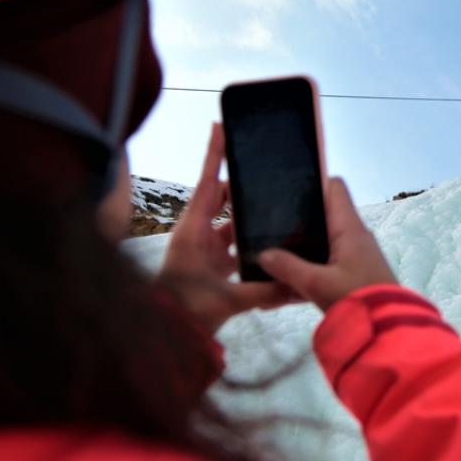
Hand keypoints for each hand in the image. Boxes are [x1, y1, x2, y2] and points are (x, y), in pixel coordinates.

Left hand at [157, 123, 292, 332]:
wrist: (164, 334)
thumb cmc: (183, 310)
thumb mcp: (225, 299)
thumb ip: (263, 291)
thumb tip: (297, 285)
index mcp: (193, 231)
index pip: (206, 183)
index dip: (214, 154)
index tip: (220, 126)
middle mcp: (197, 235)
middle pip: (222, 199)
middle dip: (243, 187)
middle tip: (266, 175)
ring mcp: (204, 250)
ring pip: (231, 222)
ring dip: (249, 217)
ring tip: (275, 208)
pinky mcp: (211, 266)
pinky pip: (234, 245)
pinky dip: (249, 242)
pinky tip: (270, 245)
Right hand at [259, 177, 396, 310]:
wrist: (387, 331)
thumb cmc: (357, 298)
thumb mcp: (316, 284)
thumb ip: (288, 268)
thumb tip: (263, 255)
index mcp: (349, 228)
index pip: (334, 188)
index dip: (313, 182)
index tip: (286, 188)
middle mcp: (354, 237)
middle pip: (323, 215)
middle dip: (297, 219)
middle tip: (267, 225)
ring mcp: (355, 257)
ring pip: (322, 243)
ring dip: (300, 249)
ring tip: (269, 255)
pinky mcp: (353, 276)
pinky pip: (326, 266)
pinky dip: (308, 272)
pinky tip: (282, 290)